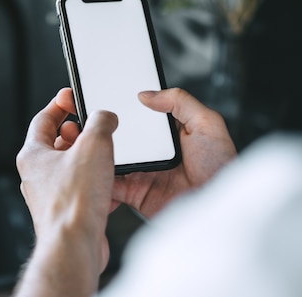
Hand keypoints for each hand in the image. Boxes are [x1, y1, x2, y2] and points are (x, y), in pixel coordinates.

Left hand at [16, 90, 117, 276]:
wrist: (75, 246)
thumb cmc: (74, 202)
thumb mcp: (94, 144)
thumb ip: (100, 122)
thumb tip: (105, 117)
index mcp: (33, 155)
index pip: (43, 119)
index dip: (60, 104)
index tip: (73, 97)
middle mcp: (37, 175)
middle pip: (58, 142)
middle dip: (80, 133)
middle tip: (97, 128)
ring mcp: (51, 195)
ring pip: (72, 167)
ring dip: (91, 159)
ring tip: (108, 156)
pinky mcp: (67, 212)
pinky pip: (83, 189)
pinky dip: (98, 182)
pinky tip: (113, 184)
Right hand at [54, 87, 235, 219]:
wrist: (218, 208)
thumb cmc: (221, 168)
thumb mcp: (208, 124)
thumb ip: (180, 101)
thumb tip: (147, 94)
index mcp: (168, 133)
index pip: (140, 116)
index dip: (123, 106)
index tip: (105, 96)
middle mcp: (152, 152)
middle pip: (121, 136)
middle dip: (103, 129)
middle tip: (85, 120)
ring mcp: (142, 172)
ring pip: (110, 158)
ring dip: (96, 152)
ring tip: (80, 140)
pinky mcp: (135, 193)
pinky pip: (111, 183)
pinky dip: (99, 176)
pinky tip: (89, 167)